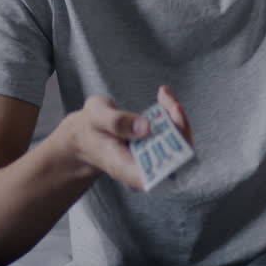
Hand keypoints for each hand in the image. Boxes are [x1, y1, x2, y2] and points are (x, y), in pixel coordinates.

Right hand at [58, 86, 190, 190]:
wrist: (86, 137)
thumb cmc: (90, 129)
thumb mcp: (96, 118)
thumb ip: (116, 122)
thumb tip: (145, 128)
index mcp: (128, 170)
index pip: (163, 171)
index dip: (177, 150)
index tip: (173, 124)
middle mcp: (144, 170)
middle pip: (177, 156)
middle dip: (178, 125)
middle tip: (167, 100)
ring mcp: (152, 161)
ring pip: (178, 143)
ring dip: (175, 116)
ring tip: (164, 94)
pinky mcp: (156, 149)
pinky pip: (173, 134)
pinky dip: (171, 114)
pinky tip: (163, 96)